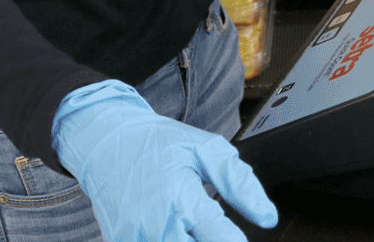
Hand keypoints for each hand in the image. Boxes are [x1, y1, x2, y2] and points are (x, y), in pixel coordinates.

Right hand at [53, 79, 275, 241]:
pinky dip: (170, 238)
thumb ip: (239, 183)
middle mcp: (157, 225)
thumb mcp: (204, 148)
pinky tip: (176, 228)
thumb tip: (268, 217)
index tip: (238, 234)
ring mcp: (136, 238)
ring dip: (192, 240)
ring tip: (192, 224)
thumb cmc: (157, 143)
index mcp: (182, 198)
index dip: (238, 240)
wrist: (105, 141)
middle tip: (215, 229)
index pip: (224, 240)